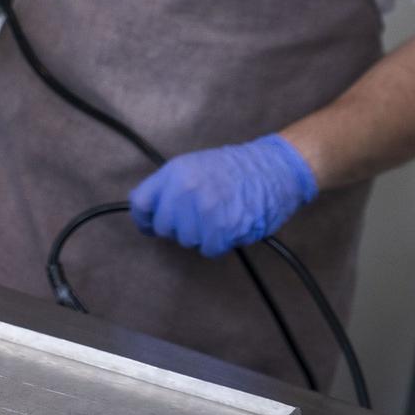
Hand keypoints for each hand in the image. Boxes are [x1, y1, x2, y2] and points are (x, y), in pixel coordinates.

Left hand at [128, 135, 318, 256]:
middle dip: (179, 227)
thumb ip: (171, 187)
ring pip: (185, 240)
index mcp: (175, 172)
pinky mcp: (221, 229)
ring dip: (200, 236)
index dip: (144, 219)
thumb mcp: (195, 165)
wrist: (274, 168)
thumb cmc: (237, 168)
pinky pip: (208, 249)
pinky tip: (228, 228)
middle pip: (163, 227)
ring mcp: (202, 210)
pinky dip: (218, 244)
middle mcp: (184, 190)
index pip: (140, 202)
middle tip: (199, 218)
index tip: (150, 225)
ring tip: (218, 218)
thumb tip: (153, 212)